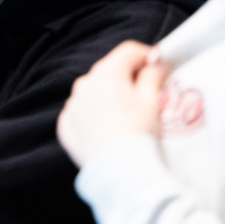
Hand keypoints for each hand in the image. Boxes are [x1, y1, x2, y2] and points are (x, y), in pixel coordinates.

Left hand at [57, 41, 167, 168]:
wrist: (118, 172)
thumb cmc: (139, 133)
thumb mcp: (152, 102)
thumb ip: (153, 77)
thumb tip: (156, 65)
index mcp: (106, 73)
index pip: (128, 51)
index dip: (146, 56)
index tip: (158, 67)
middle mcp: (84, 84)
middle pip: (109, 71)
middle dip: (127, 78)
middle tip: (146, 93)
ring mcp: (72, 106)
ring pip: (93, 92)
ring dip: (108, 97)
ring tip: (126, 116)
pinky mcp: (65, 126)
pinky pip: (81, 113)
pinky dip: (94, 116)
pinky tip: (108, 130)